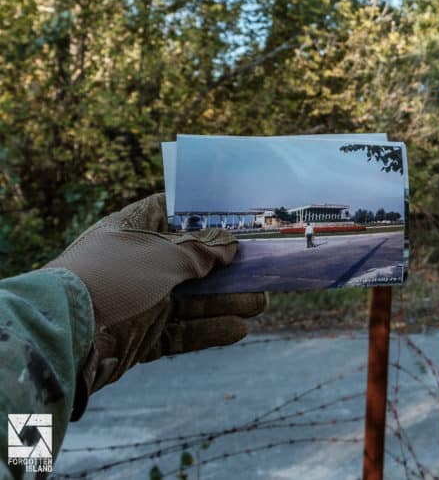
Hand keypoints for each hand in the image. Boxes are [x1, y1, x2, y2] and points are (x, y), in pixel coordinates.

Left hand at [46, 194, 266, 412]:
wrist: (66, 337)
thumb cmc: (113, 277)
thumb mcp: (165, 255)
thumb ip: (203, 251)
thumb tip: (232, 246)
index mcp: (135, 230)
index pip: (173, 211)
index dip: (206, 214)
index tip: (241, 217)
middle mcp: (139, 263)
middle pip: (193, 261)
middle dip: (229, 267)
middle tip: (262, 268)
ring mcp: (141, 300)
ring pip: (194, 299)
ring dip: (228, 300)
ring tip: (260, 302)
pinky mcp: (142, 336)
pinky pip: (183, 332)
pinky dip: (210, 330)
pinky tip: (238, 329)